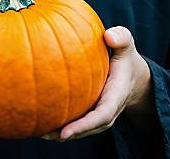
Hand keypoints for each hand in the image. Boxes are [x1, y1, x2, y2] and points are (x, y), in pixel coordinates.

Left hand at [42, 26, 151, 141]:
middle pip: (88, 128)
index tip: (65, 133)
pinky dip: (59, 123)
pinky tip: (39, 120)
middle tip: (45, 134)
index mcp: (116, 96)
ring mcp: (98, 112)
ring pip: (80, 128)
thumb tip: (108, 36)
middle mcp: (107, 109)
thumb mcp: (126, 44)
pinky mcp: (90, 110)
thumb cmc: (124, 56)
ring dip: (59, 133)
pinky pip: (76, 120)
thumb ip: (121, 38)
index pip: (102, 116)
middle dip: (68, 134)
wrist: (131, 75)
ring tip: (38, 132)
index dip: (84, 126)